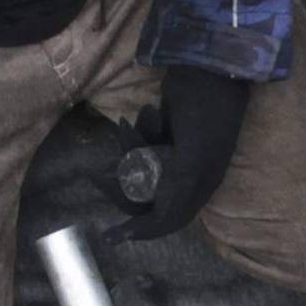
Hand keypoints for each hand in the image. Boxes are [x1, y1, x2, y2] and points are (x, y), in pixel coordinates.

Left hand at [111, 66, 250, 240]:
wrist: (208, 69)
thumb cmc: (205, 114)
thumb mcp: (193, 162)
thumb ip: (175, 199)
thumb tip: (152, 229)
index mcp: (200, 187)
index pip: (167, 220)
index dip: (141, 230)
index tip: (110, 237)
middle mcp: (189, 175)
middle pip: (146, 195)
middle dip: (124, 182)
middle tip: (97, 175)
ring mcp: (177, 154)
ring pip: (140, 168)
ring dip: (131, 149)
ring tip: (131, 124)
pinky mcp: (166, 134)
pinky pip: (142, 146)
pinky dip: (139, 133)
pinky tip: (150, 113)